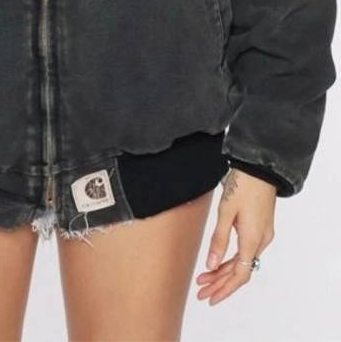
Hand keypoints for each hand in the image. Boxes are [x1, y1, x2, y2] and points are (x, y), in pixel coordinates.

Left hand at [195, 168, 275, 304]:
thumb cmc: (242, 185)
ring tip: (205, 278)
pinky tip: (218, 261)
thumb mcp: (226, 212)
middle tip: (201, 290)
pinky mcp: (260, 226)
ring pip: (243, 261)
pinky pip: (246, 250)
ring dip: (224, 271)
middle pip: (241, 270)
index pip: (240, 274)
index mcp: (253, 239)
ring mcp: (262, 233)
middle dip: (220, 282)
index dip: (224, 288)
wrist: (260, 166)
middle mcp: (261, 240)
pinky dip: (232, 258)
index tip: (209, 297)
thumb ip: (219, 239)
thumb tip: (211, 264)